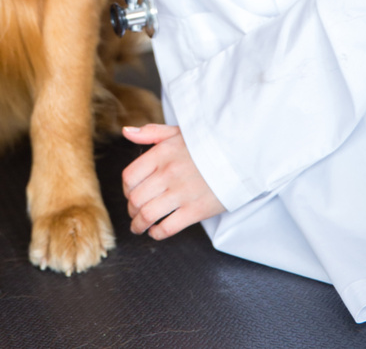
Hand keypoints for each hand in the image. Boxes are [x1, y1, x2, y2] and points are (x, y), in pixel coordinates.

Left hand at [122, 124, 224, 239]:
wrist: (239, 154)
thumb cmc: (207, 143)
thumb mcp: (177, 132)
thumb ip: (150, 132)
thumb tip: (126, 132)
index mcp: (161, 154)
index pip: (130, 176)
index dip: (126, 189)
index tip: (130, 194)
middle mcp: (168, 173)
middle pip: (136, 198)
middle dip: (131, 210)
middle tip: (134, 213)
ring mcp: (181, 193)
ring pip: (147, 215)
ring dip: (139, 225)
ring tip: (139, 227)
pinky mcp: (196, 210)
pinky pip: (168, 227)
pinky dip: (157, 233)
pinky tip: (156, 232)